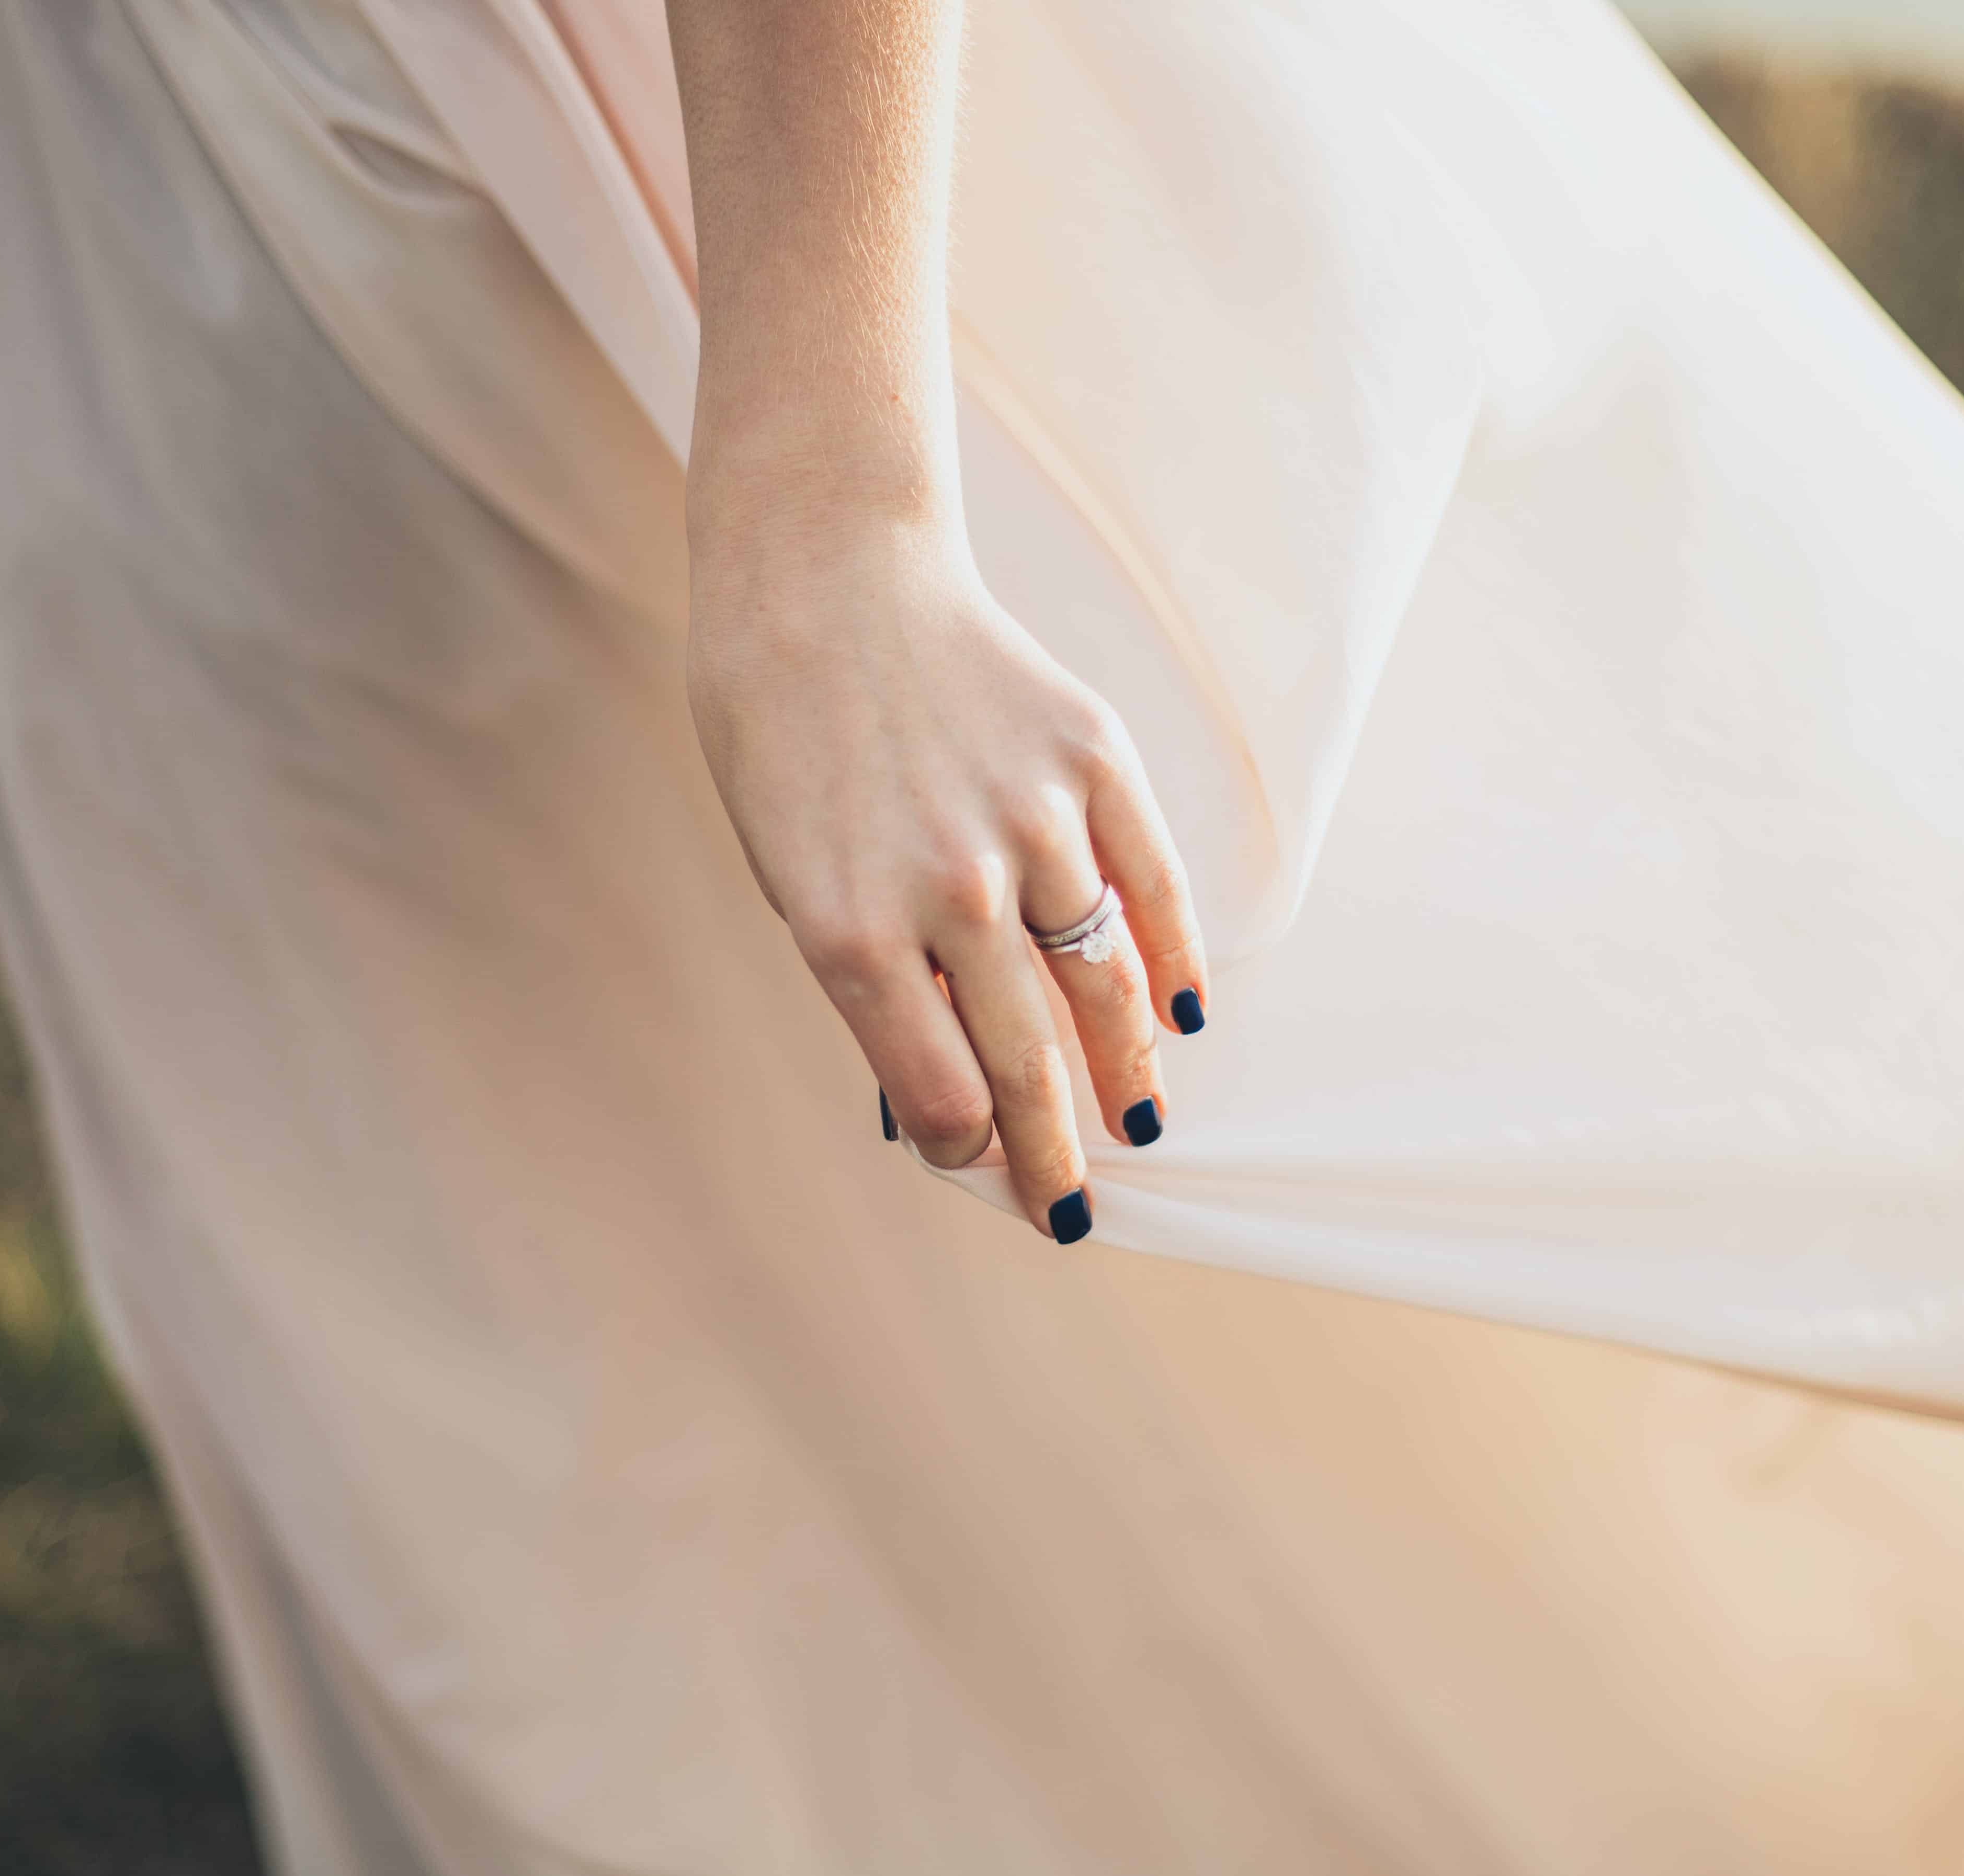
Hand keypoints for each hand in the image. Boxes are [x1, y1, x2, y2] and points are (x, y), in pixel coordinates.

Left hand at [688, 512, 1207, 1242]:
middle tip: (1075, 1208)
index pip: (941, 1095)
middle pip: (1028, 1062)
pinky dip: (1173, 959)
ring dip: (1127, 1071)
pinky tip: (1178, 1016)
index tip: (984, 1167)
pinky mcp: (1091, 760)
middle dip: (1054, 1151)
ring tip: (1139, 1121)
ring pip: (1103, 984)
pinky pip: (1153, 886)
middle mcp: (949, 887)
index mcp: (851, 930)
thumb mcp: (791, 877)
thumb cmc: (784, 739)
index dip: (968, 1150)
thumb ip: (869, 979)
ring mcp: (1030, 821)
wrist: (826, 579)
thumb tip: (946, 1078)